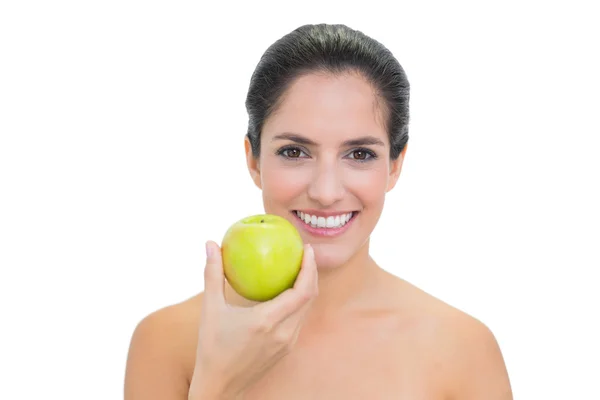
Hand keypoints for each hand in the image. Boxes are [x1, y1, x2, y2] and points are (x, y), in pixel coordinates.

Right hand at [188, 240, 318, 398]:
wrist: (219, 387)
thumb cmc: (211, 347)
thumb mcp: (210, 309)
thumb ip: (213, 274)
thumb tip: (210, 243)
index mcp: (267, 321)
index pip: (302, 291)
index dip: (309, 268)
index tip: (307, 249)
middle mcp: (283, 333)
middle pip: (310, 298)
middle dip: (312, 273)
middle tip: (306, 253)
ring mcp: (287, 343)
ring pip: (307, 310)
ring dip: (308, 288)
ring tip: (300, 268)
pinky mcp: (287, 349)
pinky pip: (299, 320)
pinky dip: (299, 302)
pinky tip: (289, 291)